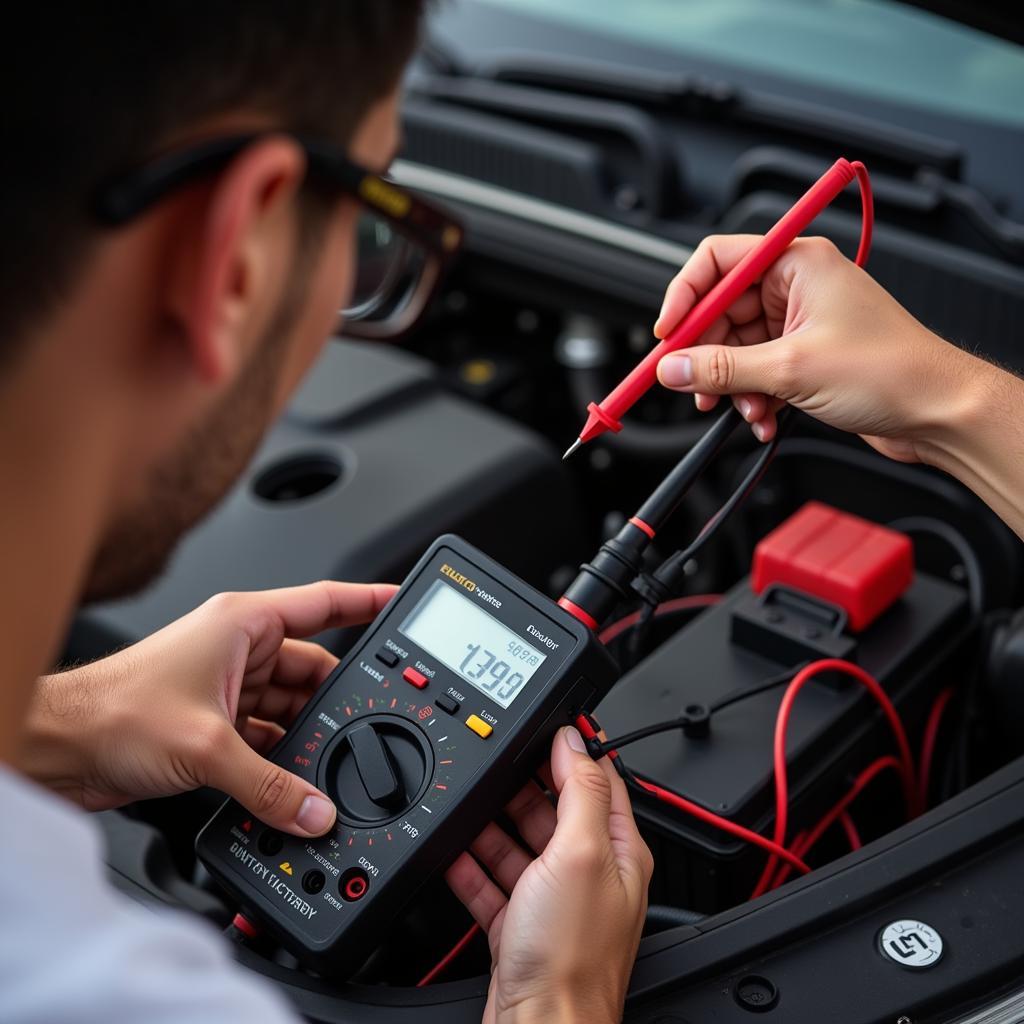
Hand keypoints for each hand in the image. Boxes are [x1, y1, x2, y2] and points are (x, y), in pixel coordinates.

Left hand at [23, 581, 394, 836]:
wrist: (57, 750)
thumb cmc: (111, 712)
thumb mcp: (208, 746)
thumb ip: (271, 785)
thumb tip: (315, 809)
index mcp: (243, 623)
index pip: (324, 604)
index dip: (367, 601)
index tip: (401, 604)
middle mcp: (238, 649)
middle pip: (312, 667)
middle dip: (335, 700)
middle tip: (366, 723)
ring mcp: (227, 686)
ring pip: (290, 707)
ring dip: (305, 737)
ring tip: (325, 764)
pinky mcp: (215, 722)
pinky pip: (268, 735)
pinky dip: (281, 759)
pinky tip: (292, 782)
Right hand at [446, 727, 652, 1023]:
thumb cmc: (571, 959)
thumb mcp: (579, 854)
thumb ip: (579, 791)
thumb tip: (574, 740)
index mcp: (617, 851)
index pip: (601, 781)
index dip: (575, 749)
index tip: (548, 724)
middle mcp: (587, 874)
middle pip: (553, 809)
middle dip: (523, 784)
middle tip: (495, 762)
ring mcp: (551, 901)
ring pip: (518, 843)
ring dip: (492, 823)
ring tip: (467, 802)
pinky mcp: (518, 926)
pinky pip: (491, 881)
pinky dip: (471, 864)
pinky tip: (452, 850)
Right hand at [654, 234, 983, 463]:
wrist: (937, 410)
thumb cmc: (893, 370)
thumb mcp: (791, 369)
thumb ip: (720, 369)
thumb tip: (673, 368)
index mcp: (796, 263)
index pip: (716, 262)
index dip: (683, 298)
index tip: (666, 336)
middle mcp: (796, 286)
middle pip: (720, 312)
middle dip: (705, 356)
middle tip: (690, 385)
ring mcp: (799, 322)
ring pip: (735, 349)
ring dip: (731, 385)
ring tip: (743, 409)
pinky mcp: (803, 356)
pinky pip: (755, 371)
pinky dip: (751, 396)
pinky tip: (763, 417)